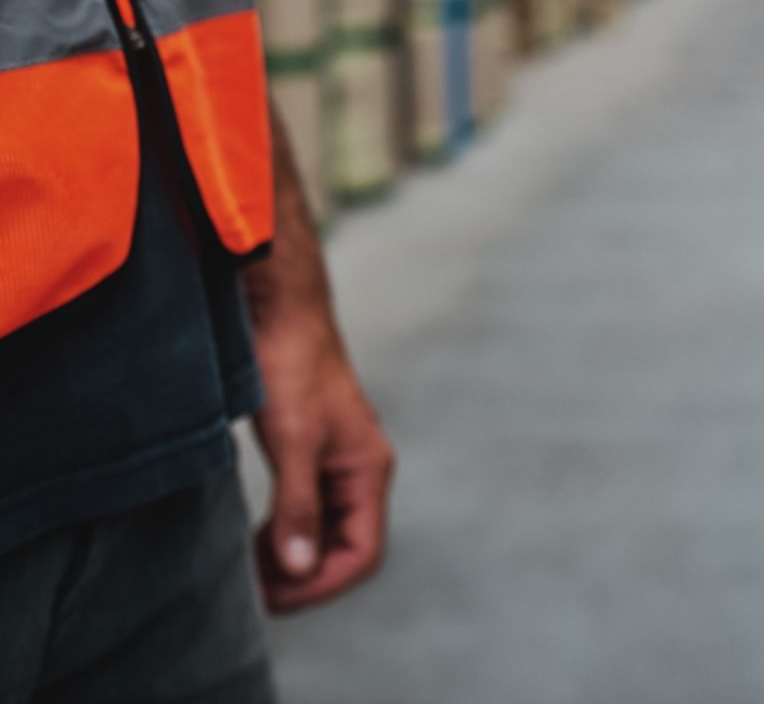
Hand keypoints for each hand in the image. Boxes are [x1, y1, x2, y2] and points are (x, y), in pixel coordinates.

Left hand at [249, 301, 393, 612]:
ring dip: (292, 555)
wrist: (281, 312)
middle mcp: (360, 469)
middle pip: (345, 546)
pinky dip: (285, 530)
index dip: (321, 583)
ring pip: (324, 528)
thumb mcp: (292, 442)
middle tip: (253, 589)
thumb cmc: (293, 368)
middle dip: (303, 575)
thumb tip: (299, 568)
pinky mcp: (313, 450)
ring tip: (249, 568)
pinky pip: (308, 508)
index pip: (362, 551)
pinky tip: (255, 536)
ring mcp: (337, 460)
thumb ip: (299, 507)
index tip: (273, 596)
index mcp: (368, 468)